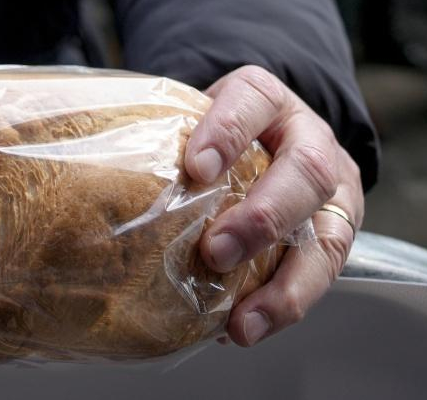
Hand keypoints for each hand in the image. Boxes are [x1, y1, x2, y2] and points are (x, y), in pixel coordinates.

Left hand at [185, 65, 363, 346]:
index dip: (229, 130)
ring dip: (285, 284)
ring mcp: (333, 190)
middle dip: (263, 217)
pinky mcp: (337, 234)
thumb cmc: (216, 134)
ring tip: (242, 320)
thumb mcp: (194, 116)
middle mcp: (310, 140)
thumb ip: (160, 134)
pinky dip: (284, 304)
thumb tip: (89, 157)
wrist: (271, 138)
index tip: (196, 167)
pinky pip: (324, 275)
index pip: (255, 100)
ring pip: (328, 235)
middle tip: (216, 251)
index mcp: (268, 101)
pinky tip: (246, 326)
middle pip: (307, 171)